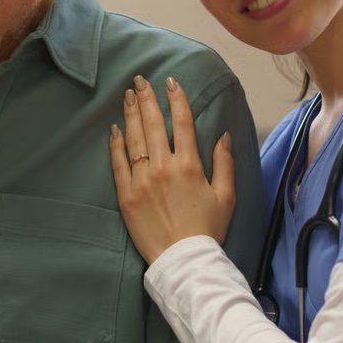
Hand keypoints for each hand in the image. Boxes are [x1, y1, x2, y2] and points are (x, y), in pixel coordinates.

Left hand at [109, 74, 234, 265]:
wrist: (183, 261)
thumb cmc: (208, 229)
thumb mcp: (227, 196)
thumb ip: (225, 163)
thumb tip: (222, 136)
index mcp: (190, 165)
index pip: (182, 122)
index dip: (176, 99)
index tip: (170, 83)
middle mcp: (163, 167)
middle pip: (153, 124)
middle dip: (146, 99)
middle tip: (140, 81)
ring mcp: (142, 181)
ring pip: (134, 138)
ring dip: (131, 114)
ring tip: (127, 96)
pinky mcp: (126, 195)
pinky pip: (118, 163)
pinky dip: (116, 143)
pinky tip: (115, 129)